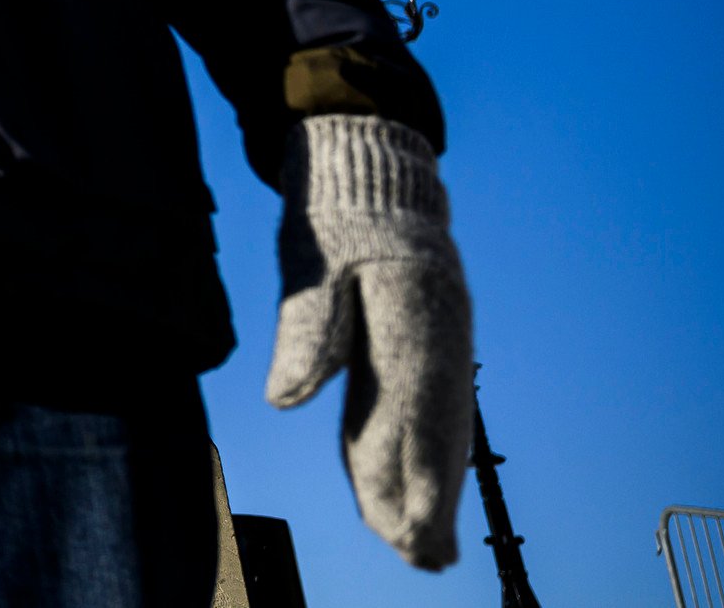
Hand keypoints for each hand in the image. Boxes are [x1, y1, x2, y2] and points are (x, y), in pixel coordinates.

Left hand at [265, 114, 477, 568]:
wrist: (366, 162)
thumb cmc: (331, 210)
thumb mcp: (309, 258)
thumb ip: (302, 329)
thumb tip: (284, 401)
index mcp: (415, 312)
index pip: (418, 410)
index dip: (420, 474)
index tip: (416, 527)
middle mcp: (439, 333)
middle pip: (436, 429)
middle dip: (430, 499)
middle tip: (422, 561)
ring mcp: (438, 338)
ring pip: (432, 425)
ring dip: (425, 486)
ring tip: (419, 548)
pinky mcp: (421, 340)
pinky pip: (417, 407)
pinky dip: (412, 451)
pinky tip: (400, 490)